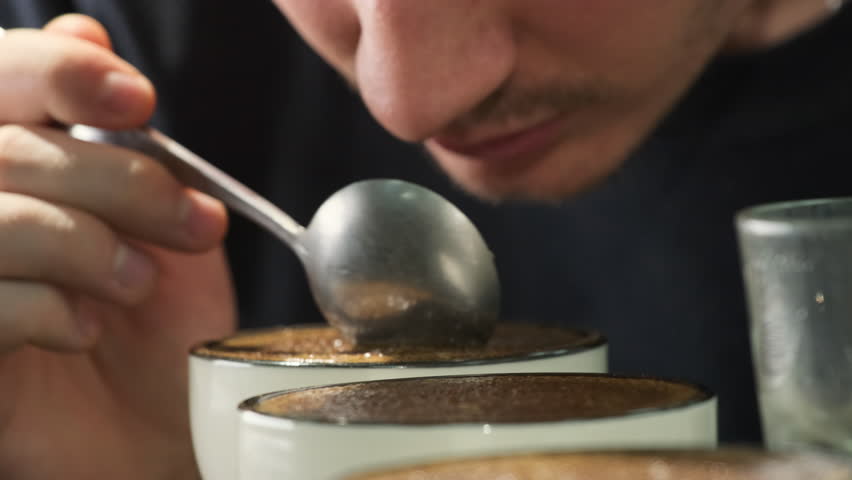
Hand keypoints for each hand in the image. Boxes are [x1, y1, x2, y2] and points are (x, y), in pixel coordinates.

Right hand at [0, 15, 235, 478]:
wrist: (159, 430)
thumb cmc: (160, 322)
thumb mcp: (161, 220)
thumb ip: (121, 138)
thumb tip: (83, 30)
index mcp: (14, 162)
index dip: (58, 73)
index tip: (138, 102)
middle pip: (8, 147)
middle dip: (117, 180)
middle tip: (193, 225)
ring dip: (87, 246)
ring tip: (138, 282)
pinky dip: (48, 310)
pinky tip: (86, 330)